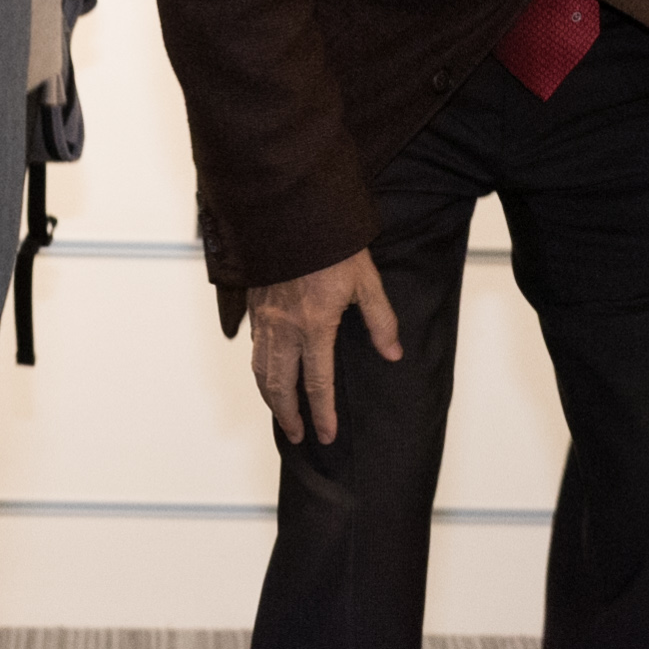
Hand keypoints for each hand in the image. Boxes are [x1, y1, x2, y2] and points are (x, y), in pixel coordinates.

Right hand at [245, 247, 399, 446]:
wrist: (290, 212)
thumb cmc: (331, 245)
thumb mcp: (366, 280)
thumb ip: (380, 320)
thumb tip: (393, 354)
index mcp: (314, 326)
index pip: (317, 383)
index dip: (323, 414)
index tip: (327, 436)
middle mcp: (285, 329)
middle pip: (281, 386)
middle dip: (289, 416)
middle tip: (298, 436)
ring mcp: (266, 318)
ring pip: (262, 371)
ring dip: (271, 399)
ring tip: (281, 416)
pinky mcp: (255, 306)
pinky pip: (254, 349)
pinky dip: (259, 371)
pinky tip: (267, 375)